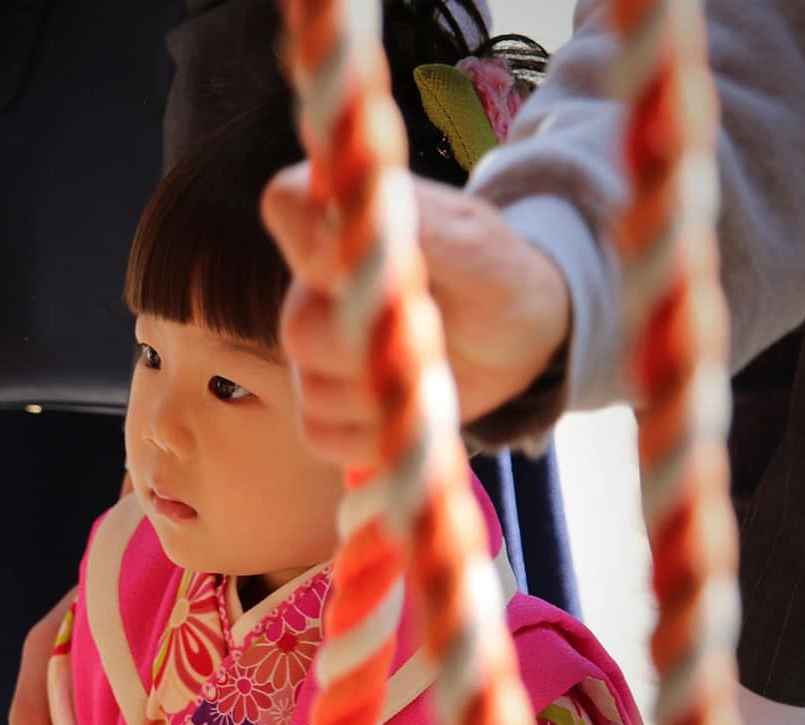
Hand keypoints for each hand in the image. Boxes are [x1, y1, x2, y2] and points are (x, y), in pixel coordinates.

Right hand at [260, 163, 570, 465]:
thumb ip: (413, 226)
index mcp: (340, 222)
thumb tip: (350, 237)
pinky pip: (321, 434)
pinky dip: (371, 440)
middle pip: (298, 331)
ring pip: (313, 392)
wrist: (518, 330)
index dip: (313, 243)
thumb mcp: (469, 239)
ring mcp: (315, 348)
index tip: (362, 270)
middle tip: (431, 338)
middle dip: (372, 350)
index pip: (285, 204)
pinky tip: (408, 419)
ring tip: (430, 376)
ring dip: (384, 400)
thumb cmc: (492, 269)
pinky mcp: (328, 404)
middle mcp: (313, 284)